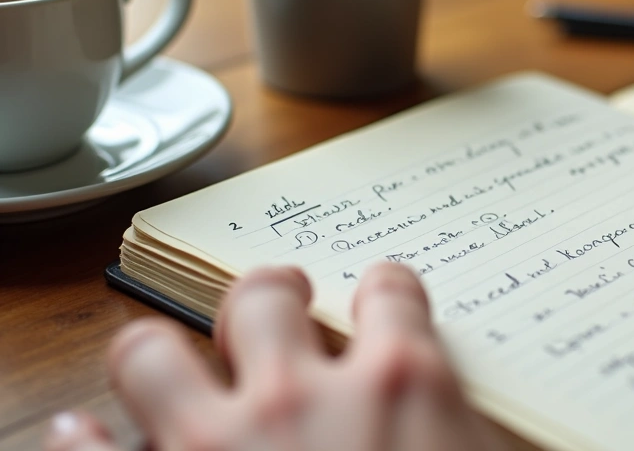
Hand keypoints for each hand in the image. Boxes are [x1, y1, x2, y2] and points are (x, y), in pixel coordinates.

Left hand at [44, 264, 500, 450]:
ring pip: (149, 351)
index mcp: (402, 387)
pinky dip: (80, 440)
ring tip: (175, 362)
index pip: (390, 296)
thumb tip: (451, 428)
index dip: (384, 291)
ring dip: (161, 351)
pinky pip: (81, 449)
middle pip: (263, 299)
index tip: (380, 296)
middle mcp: (300, 397)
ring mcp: (213, 447)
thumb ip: (459, 437)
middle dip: (269, 293)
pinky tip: (85, 435)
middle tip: (278, 303)